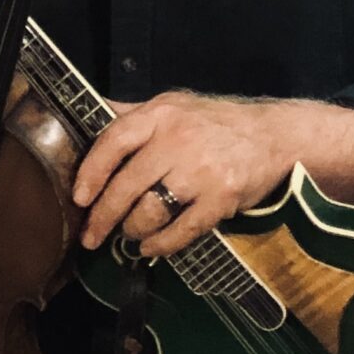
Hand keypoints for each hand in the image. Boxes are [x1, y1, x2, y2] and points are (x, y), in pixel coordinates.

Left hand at [71, 94, 289, 259]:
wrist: (274, 136)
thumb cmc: (214, 122)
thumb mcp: (173, 106)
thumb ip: (132, 115)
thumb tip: (88, 115)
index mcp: (161, 114)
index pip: (114, 140)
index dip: (91, 171)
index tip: (79, 197)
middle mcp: (178, 140)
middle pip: (127, 185)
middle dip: (103, 217)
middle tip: (90, 236)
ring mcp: (201, 172)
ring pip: (149, 212)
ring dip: (132, 230)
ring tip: (128, 234)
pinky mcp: (221, 200)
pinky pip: (180, 232)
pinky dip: (160, 245)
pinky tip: (150, 247)